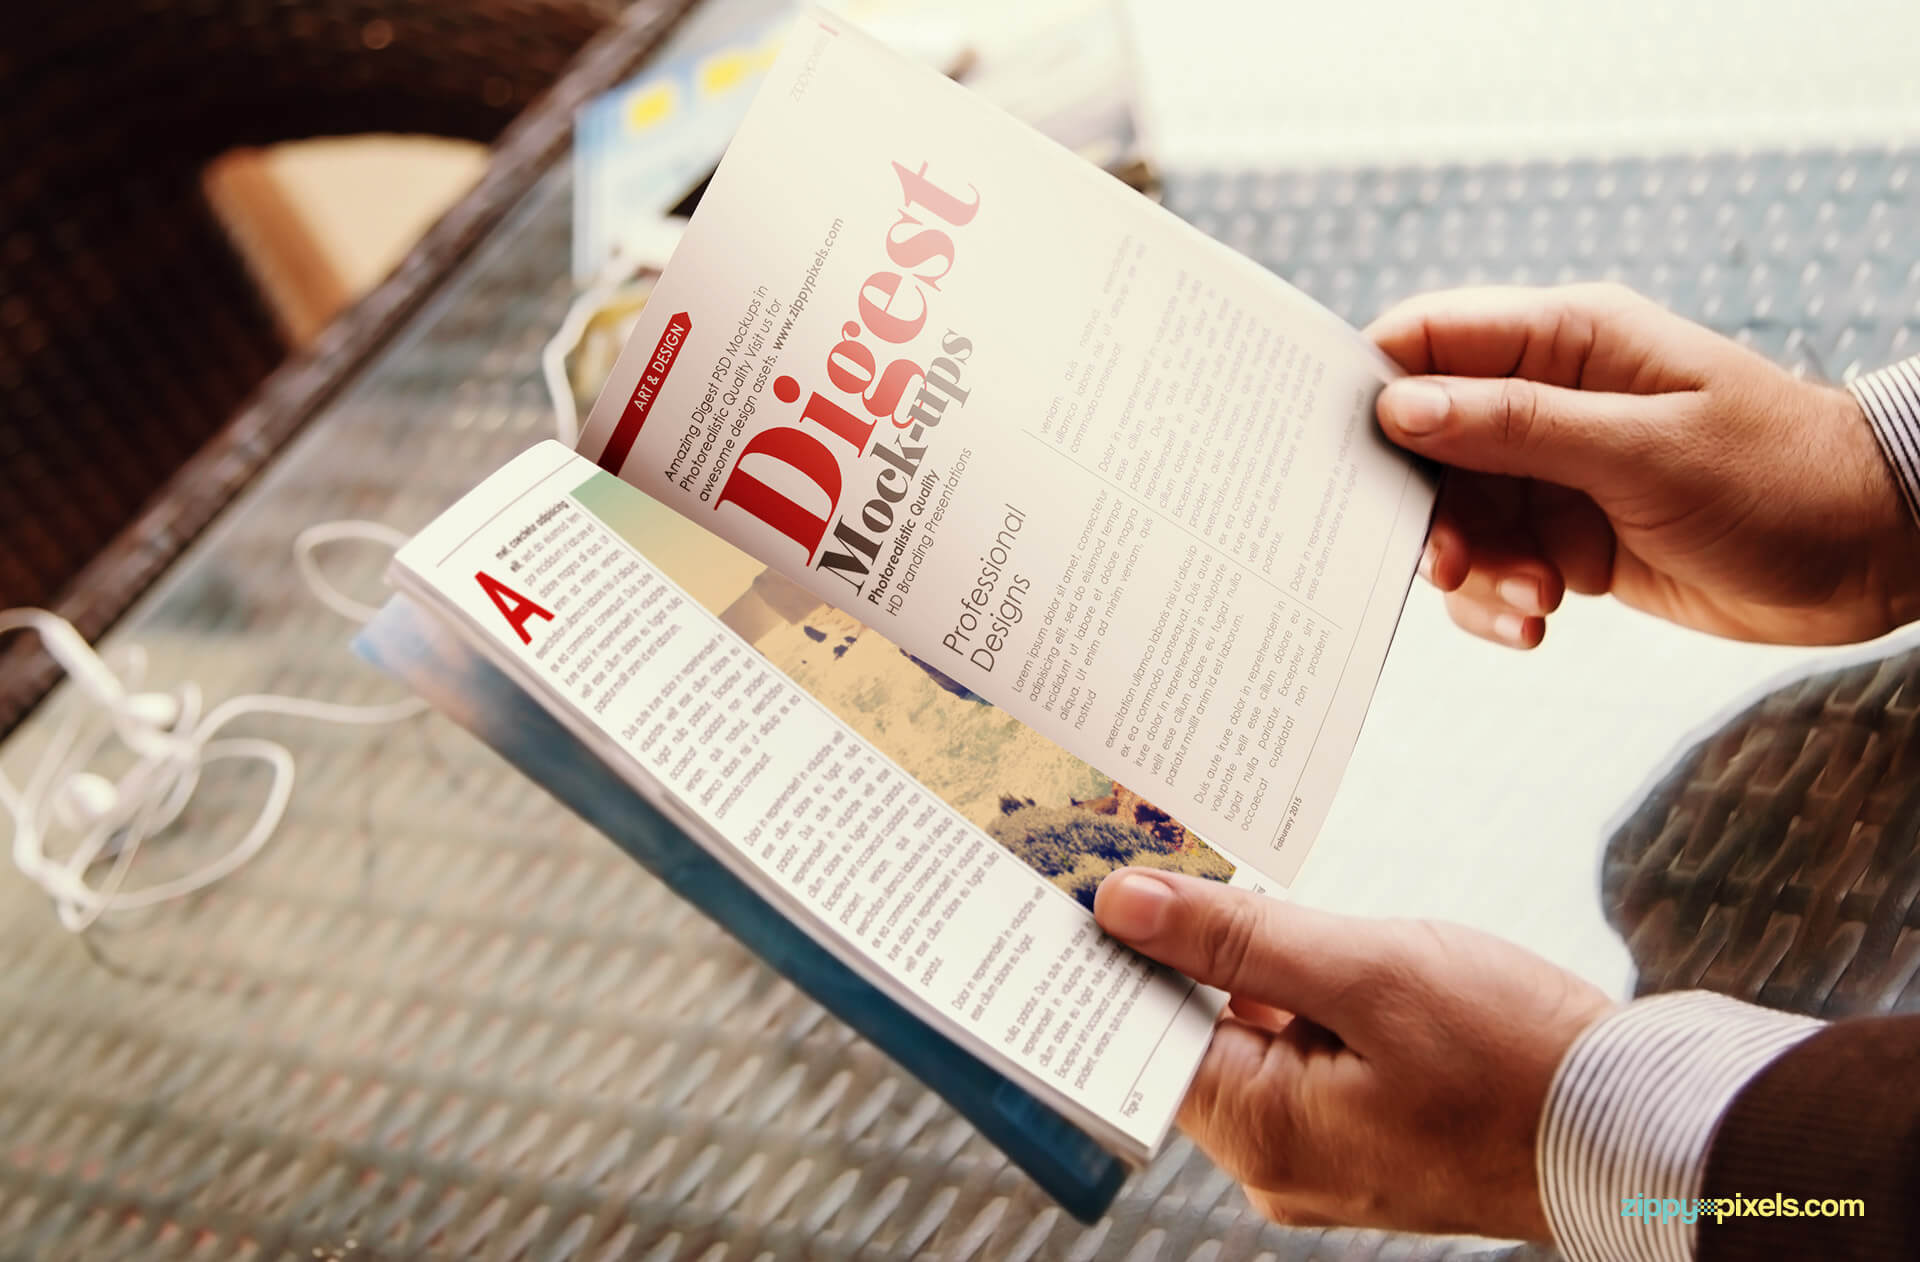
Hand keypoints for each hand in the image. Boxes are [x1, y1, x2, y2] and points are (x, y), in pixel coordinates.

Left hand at [1094, 868, 1615, 1240]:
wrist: (1640, 1124)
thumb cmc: (1516, 1053)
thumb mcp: (1366, 969)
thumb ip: (1236, 937)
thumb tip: (1123, 906)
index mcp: (1264, 1134)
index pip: (1146, 1040)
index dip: (1118, 958)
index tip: (1086, 885)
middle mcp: (1278, 1161)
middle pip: (1194, 1038)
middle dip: (1183, 952)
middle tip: (1158, 855)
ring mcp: (1323, 1154)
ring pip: (1250, 1040)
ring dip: (1245, 967)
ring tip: (1231, 884)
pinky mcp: (1364, 1135)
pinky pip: (1301, 1057)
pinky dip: (1296, 997)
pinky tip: (1301, 939)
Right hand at [1368, 284, 1919, 646]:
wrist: (1871, 555)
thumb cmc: (1776, 479)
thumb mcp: (1642, 450)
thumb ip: (1514, 426)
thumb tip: (1398, 405)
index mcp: (1563, 342)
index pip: (1427, 340)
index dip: (1369, 388)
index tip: (1337, 454)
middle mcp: (1546, 400)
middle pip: (1425, 444)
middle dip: (1426, 509)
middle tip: (1449, 562)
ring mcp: (1555, 470)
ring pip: (1455, 516)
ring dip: (1474, 569)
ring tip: (1536, 599)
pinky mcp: (1567, 536)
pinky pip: (1495, 566)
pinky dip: (1500, 602)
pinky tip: (1538, 626)